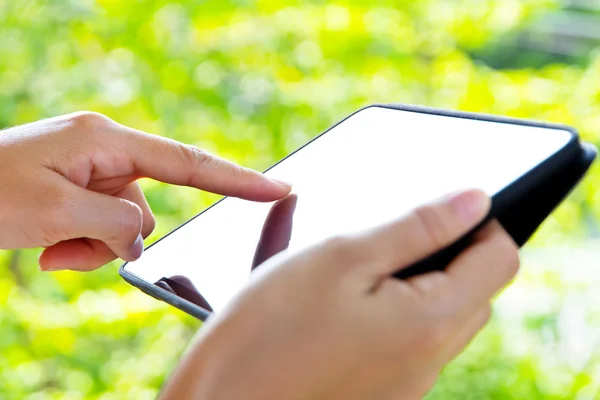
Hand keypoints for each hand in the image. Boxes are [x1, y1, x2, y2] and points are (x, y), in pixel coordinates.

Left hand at [0, 112, 289, 270]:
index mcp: (105, 140)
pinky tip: (47, 248)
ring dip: (91, 248)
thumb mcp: (56, 214)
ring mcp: (90, 171)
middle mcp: (103, 151)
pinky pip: (102, 228)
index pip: (187, 163)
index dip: (237, 179)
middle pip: (146, 208)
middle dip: (114, 238)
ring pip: (123, 225)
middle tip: (66, 248)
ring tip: (48, 247)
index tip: (278, 188)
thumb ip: (117, 224)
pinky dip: (80, 247)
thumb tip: (141, 234)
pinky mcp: (78, 189)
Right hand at [159, 189, 519, 399]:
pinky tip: (336, 298)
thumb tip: (475, 200)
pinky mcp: (380, 390)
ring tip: (351, 263)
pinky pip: (403, 339)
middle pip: (469, 289)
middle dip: (442, 252)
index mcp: (430, 323)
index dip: (478, 222)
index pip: (499, 258)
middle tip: (386, 235)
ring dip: (407, 279)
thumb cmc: (269, 330)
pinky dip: (383, 309)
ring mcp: (406, 382)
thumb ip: (418, 227)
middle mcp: (428, 362)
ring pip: (434, 314)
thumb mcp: (344, 257)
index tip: (439, 209)